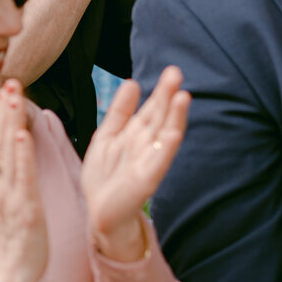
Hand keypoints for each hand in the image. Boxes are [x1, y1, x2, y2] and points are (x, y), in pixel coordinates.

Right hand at [0, 79, 48, 281]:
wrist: (7, 276)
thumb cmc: (9, 241)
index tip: (3, 89)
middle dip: (2, 110)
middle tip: (9, 81)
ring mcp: (7, 197)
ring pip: (5, 153)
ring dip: (9, 122)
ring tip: (12, 96)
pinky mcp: (23, 208)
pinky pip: (21, 177)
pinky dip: (20, 154)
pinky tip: (20, 134)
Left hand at [81, 66, 189, 259]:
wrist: (99, 210)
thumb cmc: (104, 175)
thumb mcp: (107, 136)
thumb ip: (119, 111)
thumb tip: (132, 81)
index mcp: (137, 133)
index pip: (153, 107)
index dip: (160, 90)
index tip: (170, 70)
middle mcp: (146, 144)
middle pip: (160, 116)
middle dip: (168, 95)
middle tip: (176, 73)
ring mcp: (149, 160)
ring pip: (165, 134)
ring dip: (175, 117)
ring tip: (182, 97)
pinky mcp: (147, 179)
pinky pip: (159, 162)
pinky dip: (166, 148)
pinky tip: (174, 134)